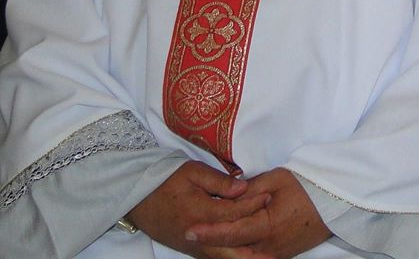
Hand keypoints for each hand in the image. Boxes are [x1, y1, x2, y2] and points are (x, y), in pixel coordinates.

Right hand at [127, 160, 272, 257]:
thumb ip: (218, 181)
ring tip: (268, 257)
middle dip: (257, 252)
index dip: (254, 203)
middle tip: (277, 252)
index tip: (270, 196)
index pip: (235, 211)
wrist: (138, 200)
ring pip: (227, 258)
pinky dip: (233, 257)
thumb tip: (243, 187)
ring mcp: (197, 247)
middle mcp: (201, 236)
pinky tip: (246, 254)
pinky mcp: (193, 249)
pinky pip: (218, 257)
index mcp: (202, 213)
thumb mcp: (191, 172)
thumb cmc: (165, 180)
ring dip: (247, 257)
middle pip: (235, 249)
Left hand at [185, 168, 331, 258]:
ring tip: (205, 236)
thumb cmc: (305, 186)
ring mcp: (277, 254)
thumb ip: (249, 189)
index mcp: (268, 227)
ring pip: (243, 256)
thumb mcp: (276, 179)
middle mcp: (270, 247)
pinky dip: (239, 250)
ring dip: (225, 248)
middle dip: (212, 244)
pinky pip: (254, 256)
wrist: (334, 202)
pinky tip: (228, 241)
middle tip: (191, 234)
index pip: (232, 233)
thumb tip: (228, 194)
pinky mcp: (281, 254)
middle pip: (234, 251)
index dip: (209, 232)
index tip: (190, 230)